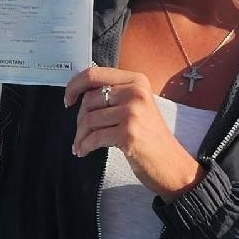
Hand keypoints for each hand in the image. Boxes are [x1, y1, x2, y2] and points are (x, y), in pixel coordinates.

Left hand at [64, 67, 204, 200]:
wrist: (171, 164)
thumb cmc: (150, 138)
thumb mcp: (137, 106)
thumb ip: (115, 95)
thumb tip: (79, 93)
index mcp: (136, 81)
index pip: (94, 74)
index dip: (74, 86)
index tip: (68, 100)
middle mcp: (135, 92)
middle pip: (89, 100)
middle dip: (79, 120)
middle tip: (81, 134)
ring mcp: (132, 112)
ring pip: (88, 119)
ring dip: (80, 136)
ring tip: (81, 146)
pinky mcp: (128, 133)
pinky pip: (94, 137)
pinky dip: (85, 146)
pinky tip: (83, 152)